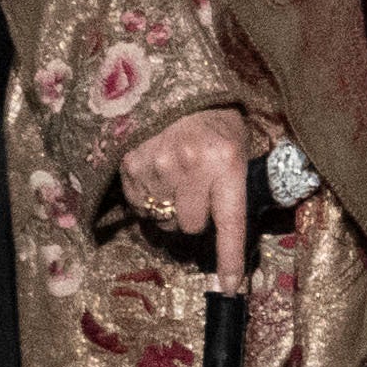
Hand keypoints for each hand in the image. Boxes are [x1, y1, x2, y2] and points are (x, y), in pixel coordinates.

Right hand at [120, 108, 273, 285]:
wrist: (170, 79)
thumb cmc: (212, 116)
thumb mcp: (237, 142)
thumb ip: (233, 183)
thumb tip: (227, 232)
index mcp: (226, 161)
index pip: (230, 223)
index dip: (230, 259)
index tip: (230, 288)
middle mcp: (191, 167)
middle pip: (192, 226)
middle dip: (195, 216)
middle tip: (196, 190)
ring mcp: (157, 167)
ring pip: (164, 219)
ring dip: (170, 207)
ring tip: (175, 176)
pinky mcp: (129, 165)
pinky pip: (140, 206)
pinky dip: (148, 198)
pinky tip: (155, 174)